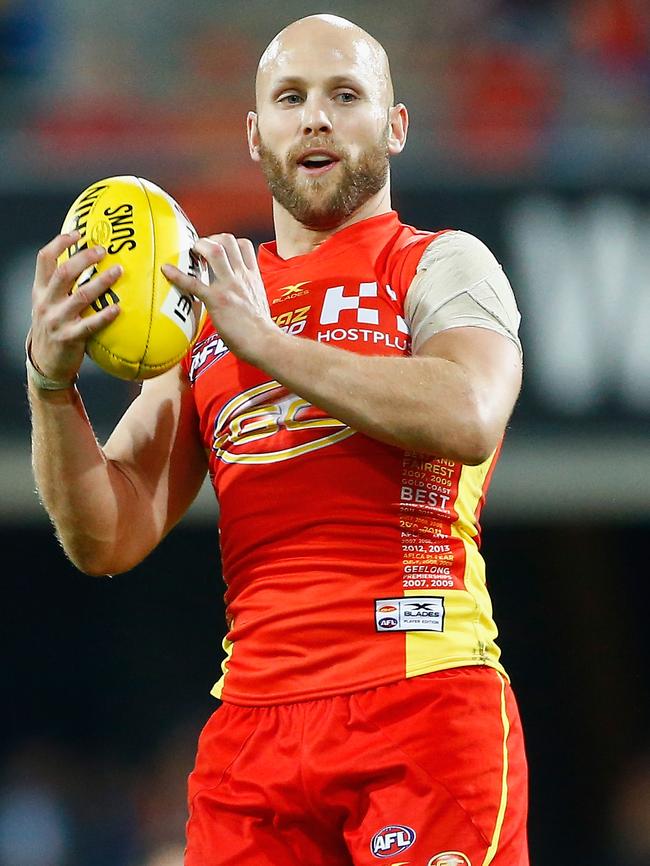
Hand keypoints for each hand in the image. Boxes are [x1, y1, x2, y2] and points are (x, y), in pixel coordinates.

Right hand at [30, 231, 122, 382]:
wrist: (45, 363)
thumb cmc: (54, 328)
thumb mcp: (49, 304)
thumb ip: (62, 286)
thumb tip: (87, 262)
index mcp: (40, 290)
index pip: (44, 259)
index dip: (60, 243)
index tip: (78, 233)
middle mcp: (46, 302)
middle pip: (64, 273)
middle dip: (84, 258)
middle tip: (103, 250)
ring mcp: (57, 320)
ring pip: (80, 296)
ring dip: (101, 282)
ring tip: (119, 271)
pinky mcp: (69, 338)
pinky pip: (89, 325)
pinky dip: (104, 316)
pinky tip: (118, 309)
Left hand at [162, 233, 276, 365]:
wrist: (264, 342)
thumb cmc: (261, 329)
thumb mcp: (259, 301)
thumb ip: (248, 291)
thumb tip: (238, 295)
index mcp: (252, 276)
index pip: (244, 245)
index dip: (227, 241)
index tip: (217, 247)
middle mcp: (241, 276)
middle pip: (228, 240)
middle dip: (211, 239)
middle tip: (200, 249)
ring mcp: (229, 286)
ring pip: (214, 250)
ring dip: (199, 247)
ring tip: (191, 253)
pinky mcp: (217, 300)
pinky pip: (194, 283)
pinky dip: (177, 275)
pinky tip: (166, 270)